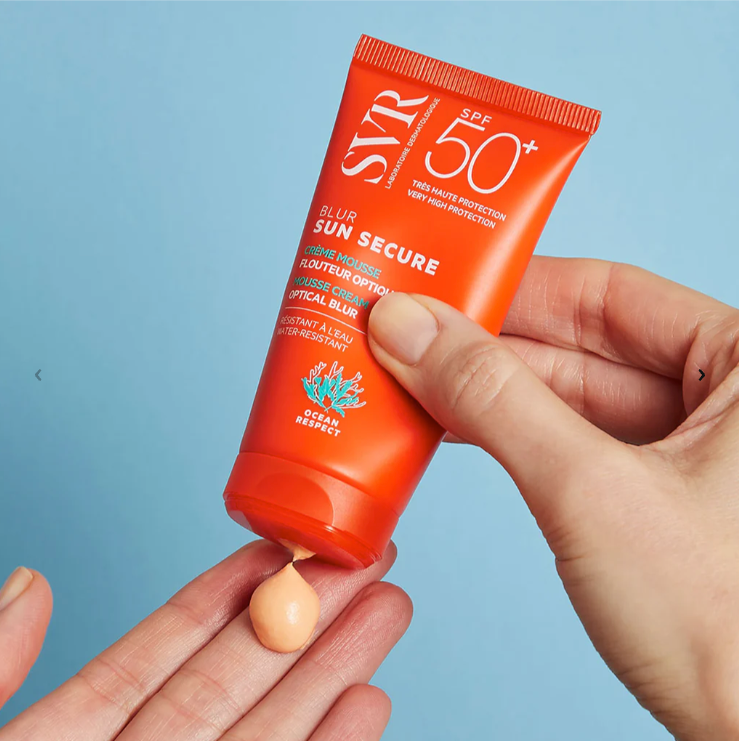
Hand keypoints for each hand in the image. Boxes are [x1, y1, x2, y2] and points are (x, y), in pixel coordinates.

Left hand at [0, 541, 409, 739]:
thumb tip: (33, 577)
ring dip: (335, 674)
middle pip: (236, 684)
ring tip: (386, 612)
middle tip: (365, 562)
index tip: (279, 548)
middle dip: (306, 618)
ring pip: (272, 737)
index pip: (158, 655)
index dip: (224, 596)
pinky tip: (368, 707)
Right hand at [368, 256, 738, 740]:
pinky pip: (568, 441)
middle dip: (484, 343)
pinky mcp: (654, 493)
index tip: (437, 284)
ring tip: (408, 375)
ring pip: (567, 395)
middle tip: (401, 332)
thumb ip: (492, 400)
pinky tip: (450, 424)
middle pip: (580, 345)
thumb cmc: (725, 631)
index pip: (609, 294)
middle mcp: (721, 396)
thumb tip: (408, 327)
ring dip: (485, 390)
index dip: (513, 286)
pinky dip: (508, 433)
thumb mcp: (590, 491)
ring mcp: (687, 448)